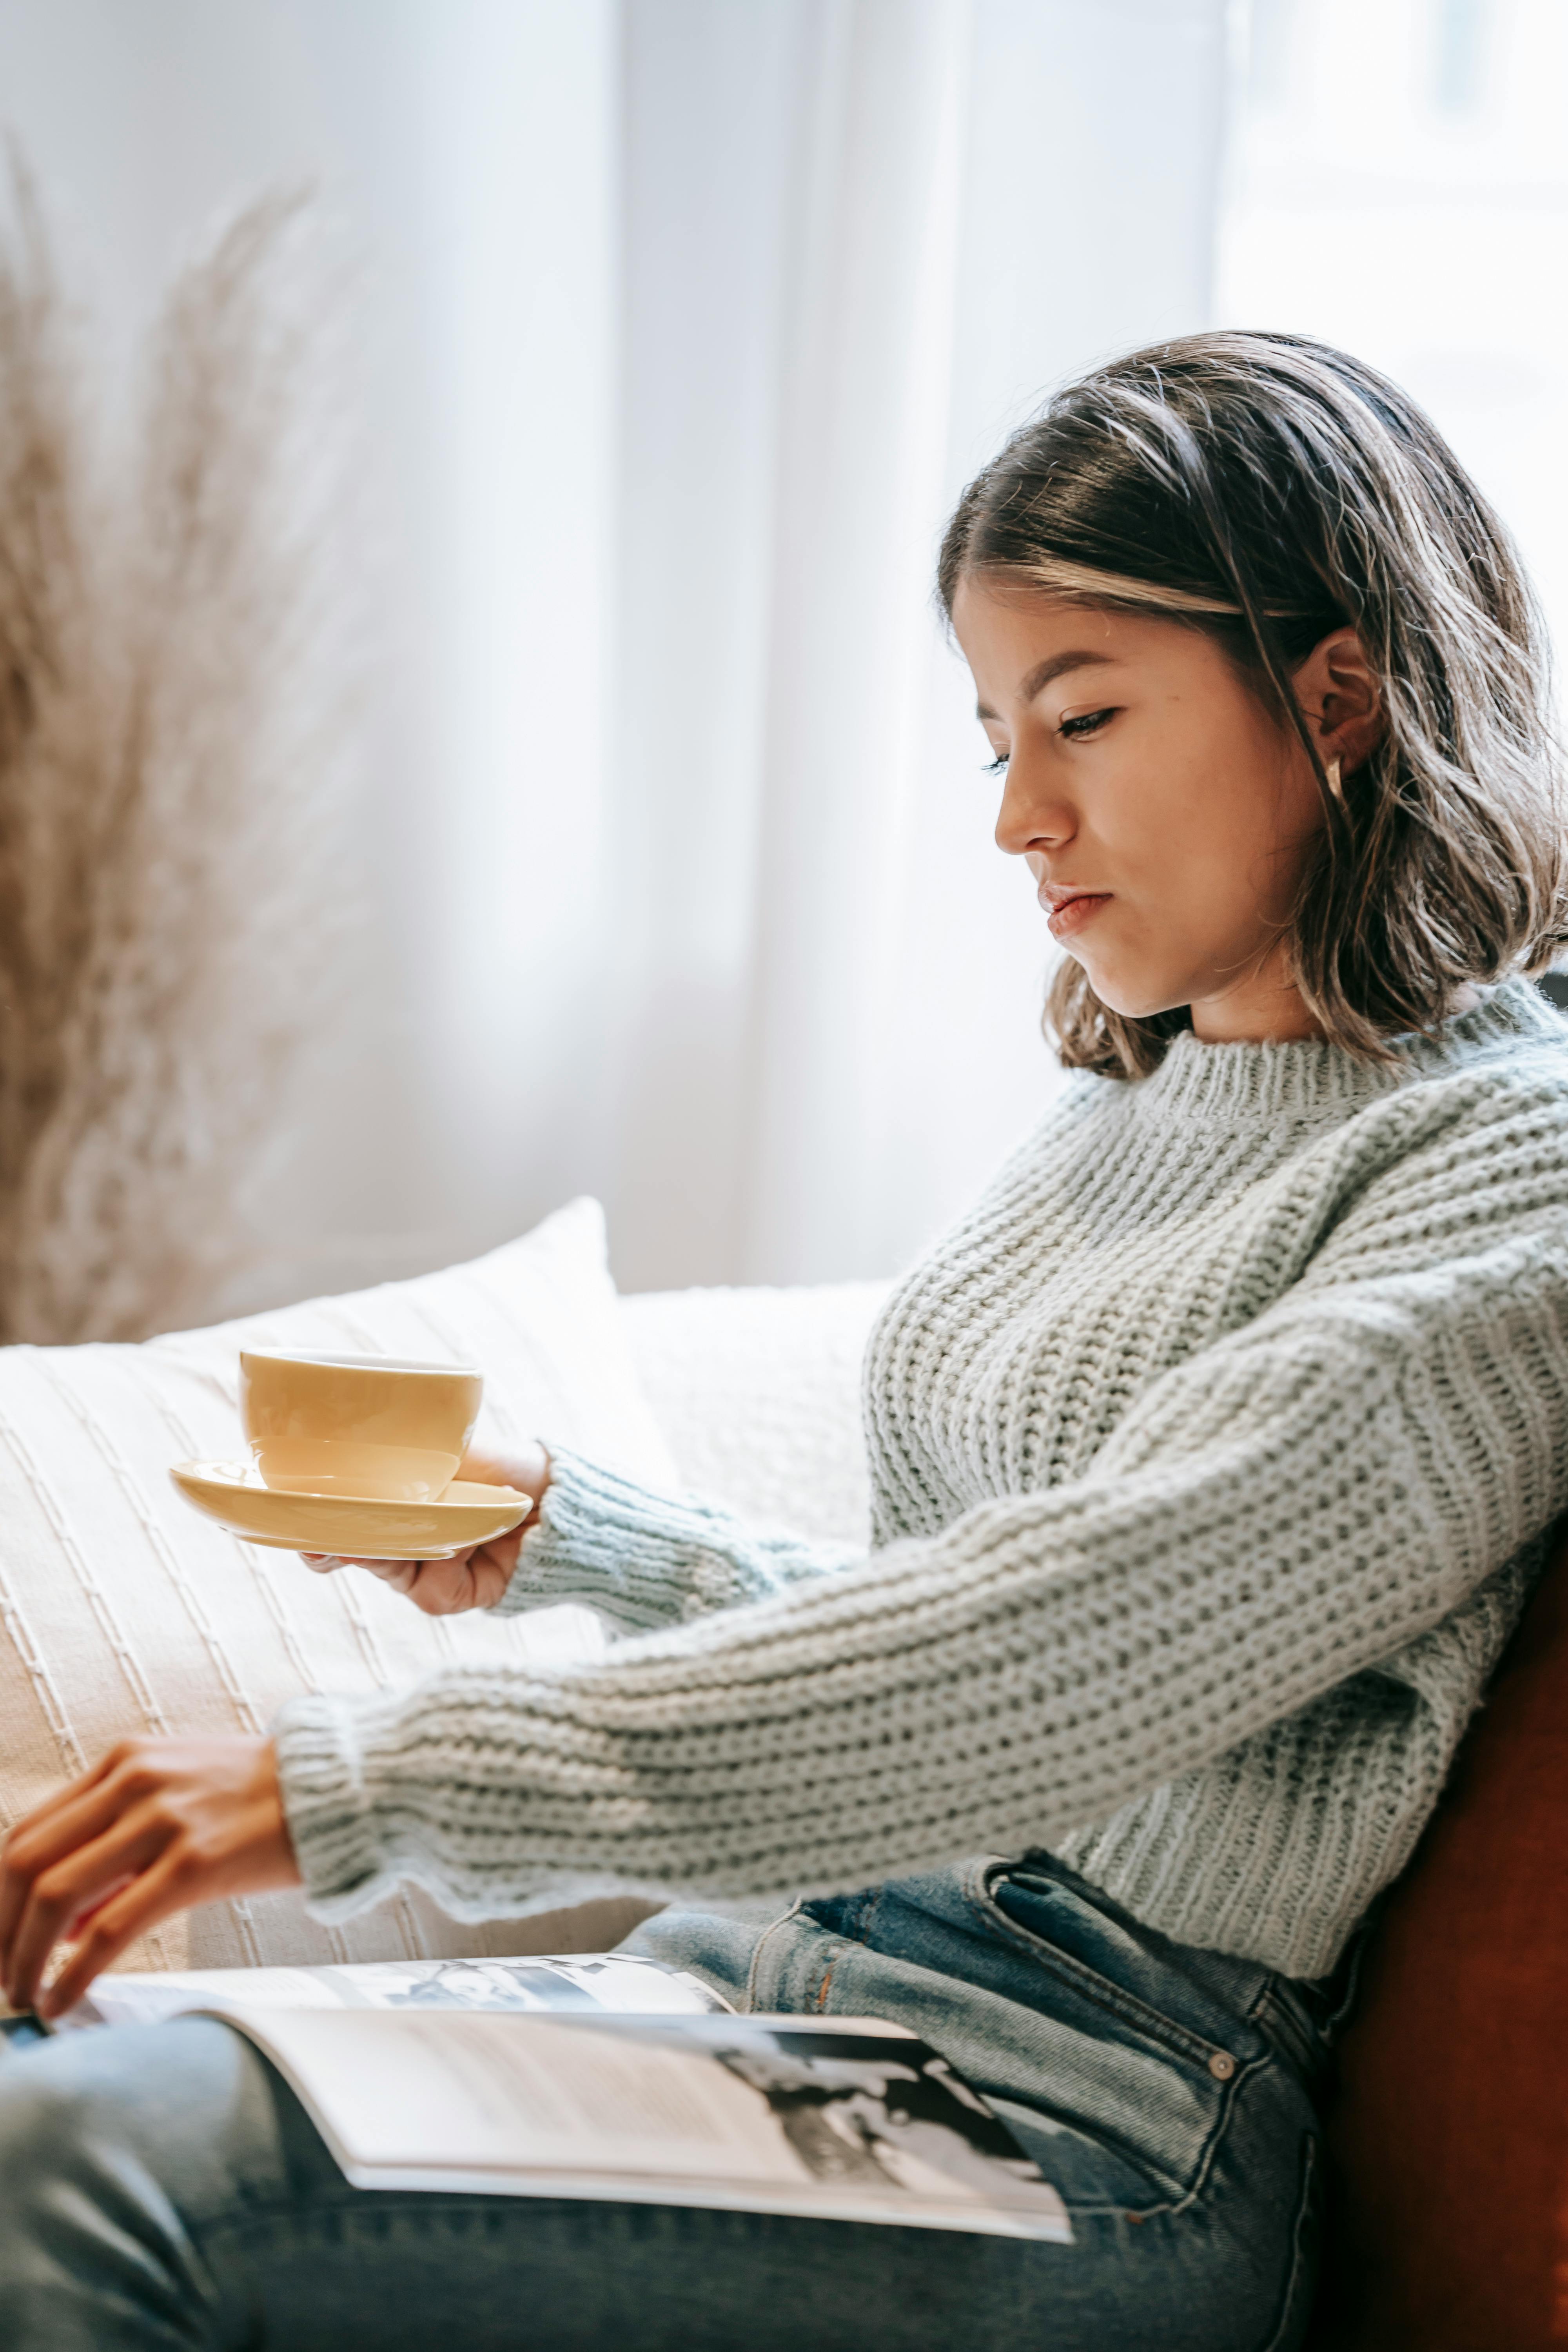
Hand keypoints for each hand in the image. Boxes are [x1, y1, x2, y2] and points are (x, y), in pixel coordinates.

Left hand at [0, 1737, 299, 2016]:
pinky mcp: (195, 1862)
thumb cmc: (259, 1798)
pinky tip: (61, 2001)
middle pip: (26, 1864)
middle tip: (0, 1976)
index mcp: (123, 1762)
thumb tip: (61, 1918)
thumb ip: (117, 1841)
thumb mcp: (177, 1793)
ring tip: (23, 1995)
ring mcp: (164, 1820)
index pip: (26, 1834)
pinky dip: (72, 1974)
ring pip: (56, 1897)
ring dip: (23, 1958)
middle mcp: (133, 1781)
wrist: (339, 1784)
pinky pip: (110, 1929)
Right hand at [301, 1442, 550, 1615]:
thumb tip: (343, 1465)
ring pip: (385, 1568)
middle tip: (312, 1542)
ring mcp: (426, 1568)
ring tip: (369, 1537)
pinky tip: (457, 1541)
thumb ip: (400, 1462)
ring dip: (377, 1553)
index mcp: (399, 1500)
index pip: (345, 1513)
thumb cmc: (505, 1464)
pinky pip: (427, 1588)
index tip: (289, 1515)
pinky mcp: (449, 1596)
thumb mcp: (449, 1452)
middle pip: (354, 1547)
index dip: (315, 1519)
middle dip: (329, 1545)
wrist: (562, 1498)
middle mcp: (407, 1536)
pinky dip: (438, 1562)